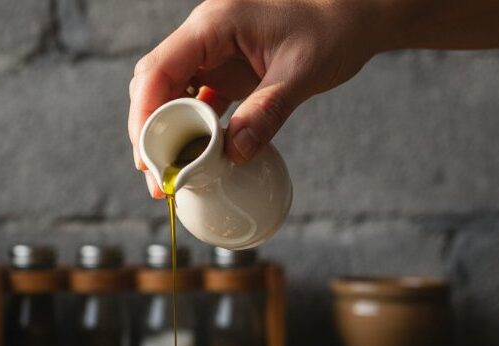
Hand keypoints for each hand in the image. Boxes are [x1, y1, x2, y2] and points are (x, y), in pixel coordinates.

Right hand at [128, 0, 380, 197]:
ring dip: (167, 133)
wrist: (354, 13)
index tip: (146, 157)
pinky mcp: (224, 69)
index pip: (159, 71)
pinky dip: (191, 129)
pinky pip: (195, 100)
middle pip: (154, 85)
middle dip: (149, 131)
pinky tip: (198, 157)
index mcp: (213, 25)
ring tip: (173, 173)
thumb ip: (266, 112)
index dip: (144, 115)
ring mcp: (212, 53)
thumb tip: (233, 156)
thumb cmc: (333, 27)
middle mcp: (204, 37)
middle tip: (157, 177)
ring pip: (170, 94)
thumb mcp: (301, 72)